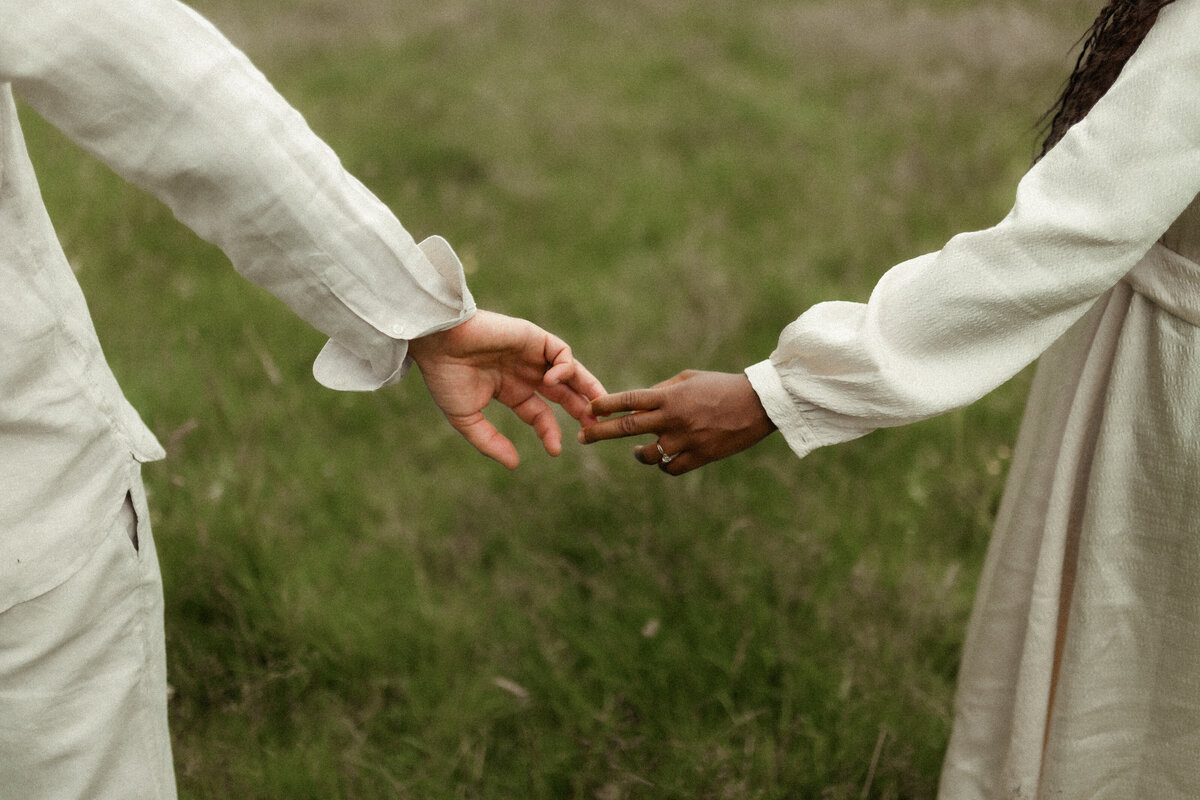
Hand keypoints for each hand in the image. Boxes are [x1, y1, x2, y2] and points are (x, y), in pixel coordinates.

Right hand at [407, 310, 604, 468]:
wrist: (436, 343)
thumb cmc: (445, 377)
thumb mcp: (466, 418)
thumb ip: (490, 442)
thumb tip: (514, 465)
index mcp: (509, 389)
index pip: (539, 414)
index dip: (550, 432)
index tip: (555, 450)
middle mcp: (523, 371)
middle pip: (562, 392)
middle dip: (580, 409)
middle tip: (596, 428)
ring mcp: (530, 354)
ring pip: (570, 371)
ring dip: (587, 387)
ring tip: (598, 406)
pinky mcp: (533, 337)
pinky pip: (561, 352)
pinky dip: (565, 367)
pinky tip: (552, 381)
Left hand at [577, 370, 775, 474]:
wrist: (759, 404)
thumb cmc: (722, 386)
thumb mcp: (689, 379)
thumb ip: (662, 390)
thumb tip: (638, 402)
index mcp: (670, 396)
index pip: (629, 399)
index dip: (606, 405)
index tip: (589, 408)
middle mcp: (673, 418)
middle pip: (627, 427)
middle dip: (600, 432)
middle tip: (582, 437)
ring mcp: (686, 440)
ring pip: (648, 454)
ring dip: (637, 454)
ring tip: (635, 451)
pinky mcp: (701, 456)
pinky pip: (671, 468)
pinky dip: (664, 466)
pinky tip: (663, 459)